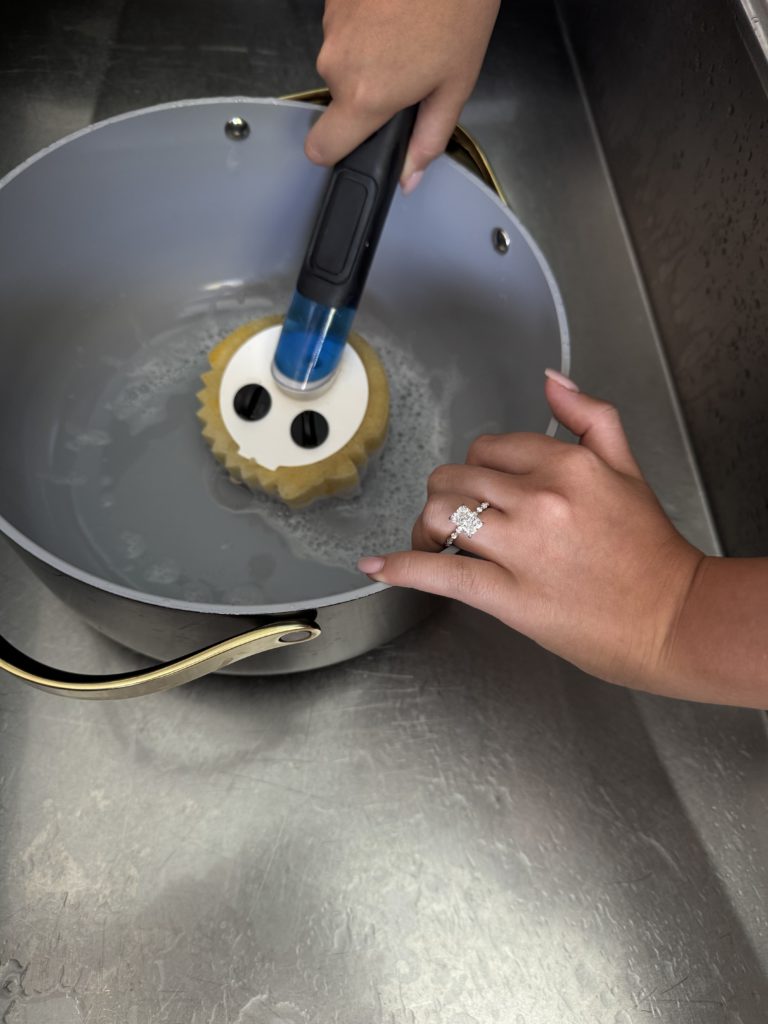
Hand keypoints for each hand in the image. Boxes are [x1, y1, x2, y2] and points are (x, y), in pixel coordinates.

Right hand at [305, 0, 499, 191]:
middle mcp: (337, 64)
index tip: (354, 143)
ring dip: (370, 56)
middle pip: (339, 99)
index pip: (321, 149)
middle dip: (369, 92)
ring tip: (408, 34)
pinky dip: (367, 26)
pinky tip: (396, 13)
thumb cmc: (457, 8)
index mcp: (365, 97)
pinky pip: (344, 29)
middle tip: (410, 71)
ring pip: (342, 61)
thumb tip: (409, 177)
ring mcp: (330, 28)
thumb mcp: (455, 85)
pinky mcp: (332, 0)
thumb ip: (428, 139)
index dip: (336, 152)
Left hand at [358, 370, 705, 694]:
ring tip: (431, 544)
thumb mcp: (627, 468)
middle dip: (446, 498)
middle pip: (453, 480)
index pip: (487, 449)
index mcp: (565, 464)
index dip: (476, 471)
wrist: (672, 617)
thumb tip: (551, 378)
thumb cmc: (649, 550)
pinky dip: (401, 567)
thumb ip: (590, 417)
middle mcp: (539, 498)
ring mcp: (520, 547)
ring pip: (438, 515)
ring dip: (424, 529)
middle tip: (453, 521)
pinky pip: (439, 572)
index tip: (479, 492)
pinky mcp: (507, 595)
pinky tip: (377, 567)